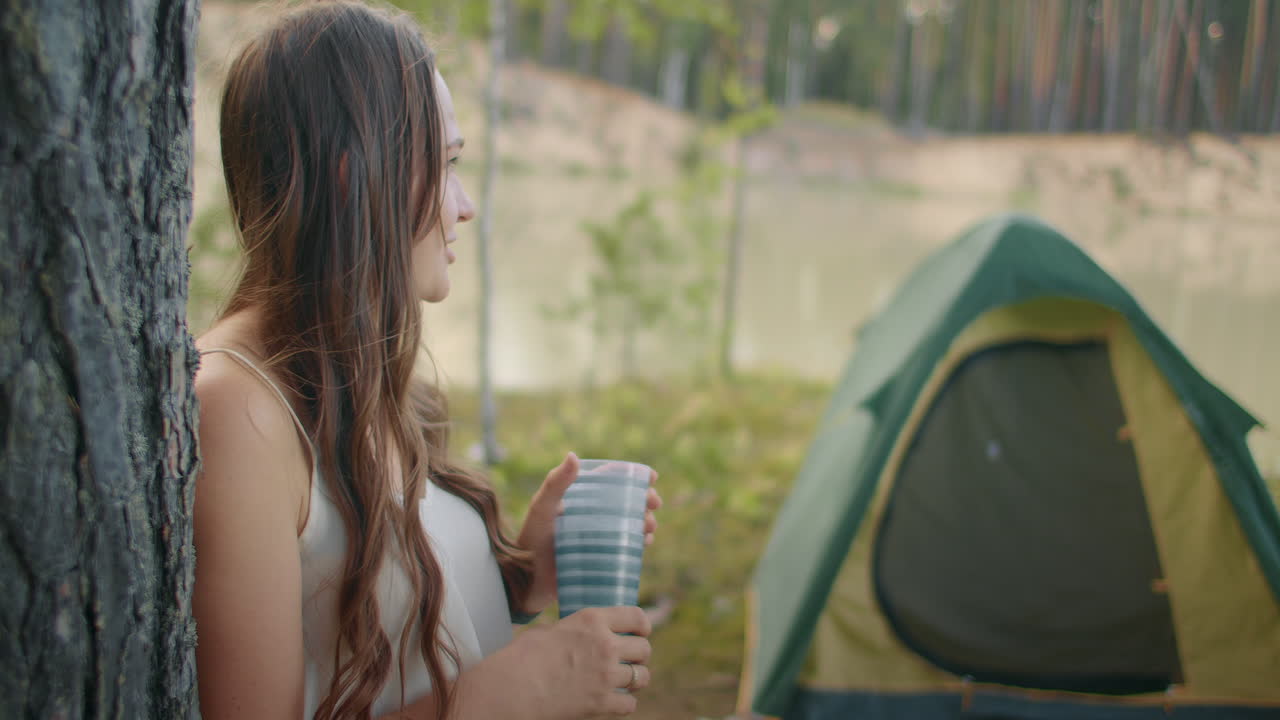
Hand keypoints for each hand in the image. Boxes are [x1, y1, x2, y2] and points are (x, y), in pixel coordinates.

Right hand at [467, 606, 651, 718]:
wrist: (511, 689)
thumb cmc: (522, 657)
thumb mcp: (550, 629)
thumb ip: (576, 630)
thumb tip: (585, 633)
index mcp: (592, 620)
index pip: (637, 617)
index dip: (642, 626)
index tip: (641, 632)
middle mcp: (605, 645)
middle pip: (644, 648)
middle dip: (639, 655)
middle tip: (629, 661)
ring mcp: (606, 675)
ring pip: (642, 677)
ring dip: (635, 680)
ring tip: (623, 682)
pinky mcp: (602, 703)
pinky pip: (630, 704)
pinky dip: (623, 704)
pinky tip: (612, 701)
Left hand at [517, 453, 662, 616]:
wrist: (524, 582)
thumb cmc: (529, 541)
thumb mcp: (542, 509)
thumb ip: (555, 484)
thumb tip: (573, 455)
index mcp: (577, 498)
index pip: (610, 480)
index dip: (633, 476)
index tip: (651, 477)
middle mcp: (589, 515)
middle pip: (625, 502)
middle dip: (645, 500)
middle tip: (654, 504)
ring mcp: (596, 537)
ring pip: (629, 524)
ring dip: (645, 521)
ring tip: (649, 526)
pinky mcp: (600, 558)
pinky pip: (625, 548)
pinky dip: (639, 543)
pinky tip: (645, 544)